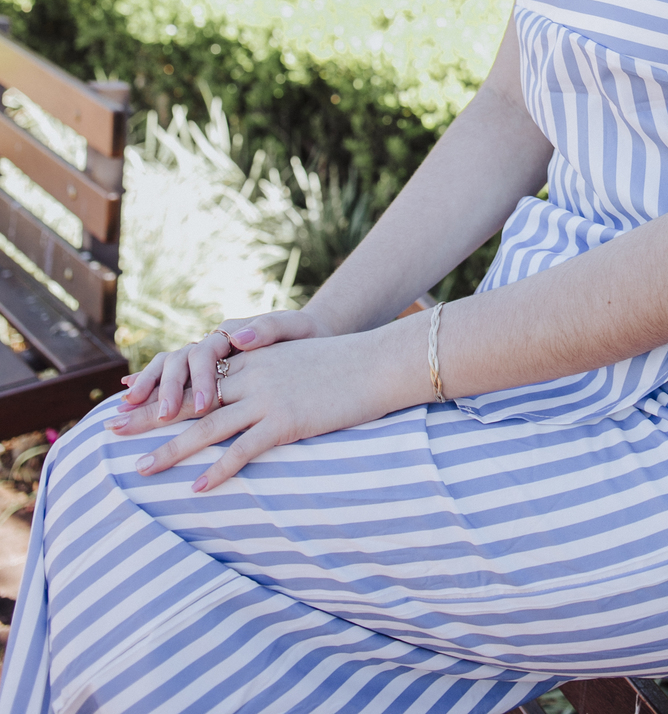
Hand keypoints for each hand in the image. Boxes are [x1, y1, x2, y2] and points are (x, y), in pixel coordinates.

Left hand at [106, 323, 423, 491]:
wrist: (379, 361)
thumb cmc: (346, 362)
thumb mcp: (301, 355)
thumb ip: (270, 365)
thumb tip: (248, 382)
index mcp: (255, 359)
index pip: (197, 376)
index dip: (163, 389)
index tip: (132, 401)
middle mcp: (253, 376)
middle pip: (191, 400)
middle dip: (150, 417)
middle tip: (113, 432)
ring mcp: (268, 398)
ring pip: (209, 428)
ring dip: (171, 451)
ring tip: (140, 470)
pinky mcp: (288, 421)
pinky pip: (246, 450)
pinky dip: (220, 470)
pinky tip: (198, 489)